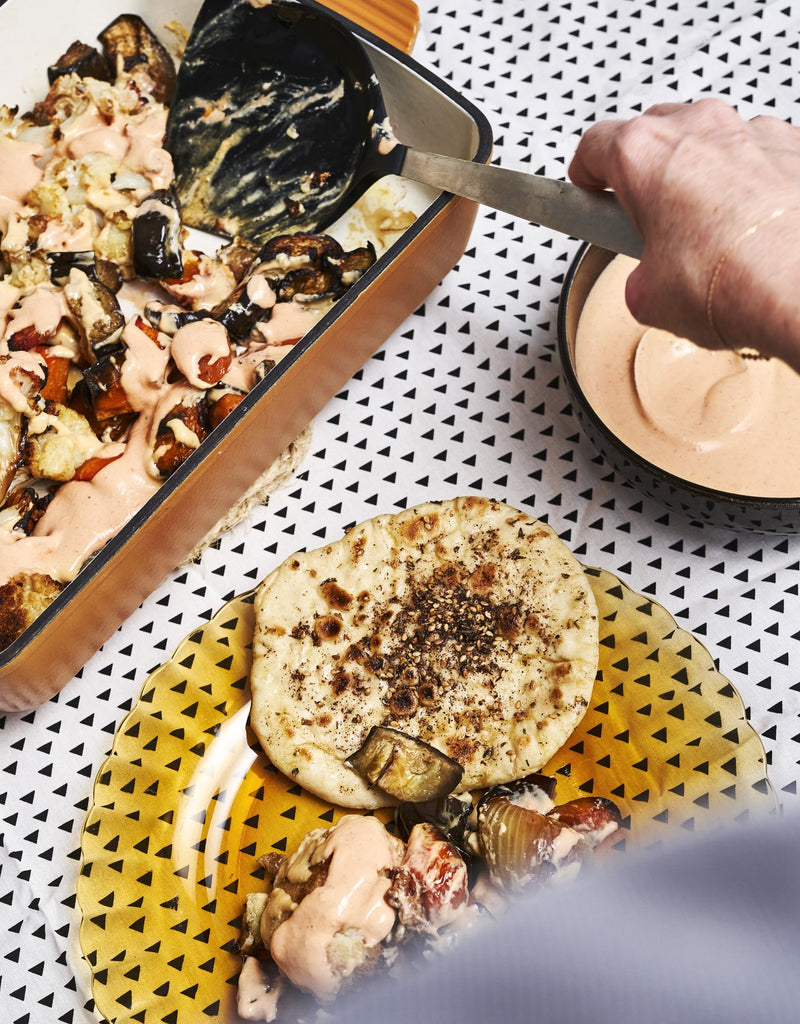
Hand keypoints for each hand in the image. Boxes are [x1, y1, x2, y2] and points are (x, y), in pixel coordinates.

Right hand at [568, 100, 799, 366]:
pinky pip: (761, 159)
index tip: (587, 189)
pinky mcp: (796, 146)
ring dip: (704, 179)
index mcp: (644, 153)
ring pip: (713, 144)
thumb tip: (652, 281)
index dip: (586, 175)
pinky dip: (753, 187)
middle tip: (649, 222)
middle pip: (656, 134)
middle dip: (648, 174)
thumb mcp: (648, 298)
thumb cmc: (733, 281)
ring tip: (710, 236)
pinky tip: (754, 232)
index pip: (594, 147)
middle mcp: (699, 127)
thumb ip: (639, 273)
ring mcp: (752, 131)